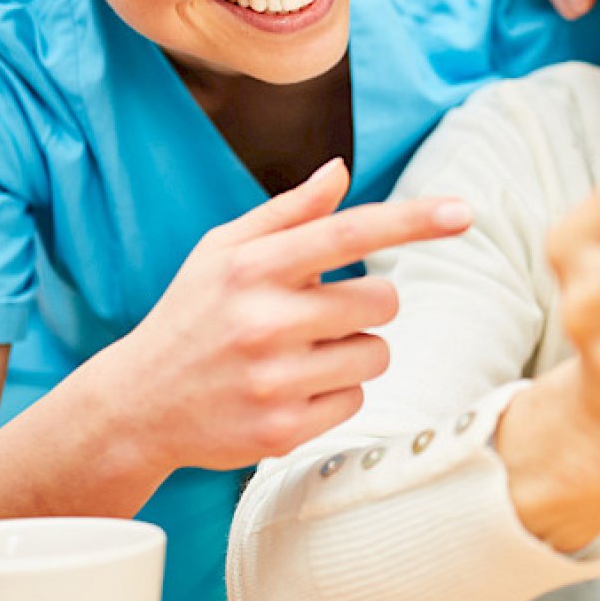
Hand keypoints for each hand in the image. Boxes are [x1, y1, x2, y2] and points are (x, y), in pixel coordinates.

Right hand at [91, 158, 470, 473]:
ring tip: (301, 353)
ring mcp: (274, 380)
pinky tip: (292, 389)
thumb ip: (288, 213)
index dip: (412, 221)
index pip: (348, 233)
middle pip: (381, 302)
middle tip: (322, 313)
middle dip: (367, 305)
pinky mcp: (281, 429)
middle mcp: (264, 321)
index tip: (464, 212)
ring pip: (375, 355)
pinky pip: (355, 400)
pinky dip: (336, 392)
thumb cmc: (191, 316)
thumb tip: (340, 171)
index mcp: (252, 267)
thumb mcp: (222, 252)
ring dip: (353, 351)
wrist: (135, 406)